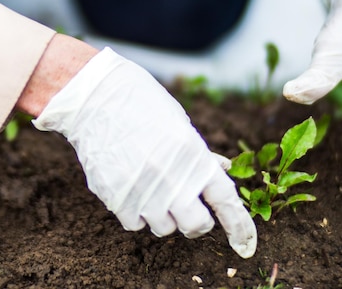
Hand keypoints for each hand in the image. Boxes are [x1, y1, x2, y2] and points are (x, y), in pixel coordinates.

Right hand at [32, 47, 256, 257]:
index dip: (240, 227)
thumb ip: (199, 154)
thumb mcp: (179, 123)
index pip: (226, 200)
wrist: (95, 97)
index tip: (245, 244)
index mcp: (194, 156)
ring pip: (164, 228)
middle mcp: (172, 179)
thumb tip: (220, 170)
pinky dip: (135, 213)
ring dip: (163, 215)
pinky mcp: (116, 199)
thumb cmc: (140, 104)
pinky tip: (130, 188)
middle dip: (195, 221)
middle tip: (186, 206)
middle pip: (196, 226)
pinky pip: (134, 224)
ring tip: (150, 187)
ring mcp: (143, 192)